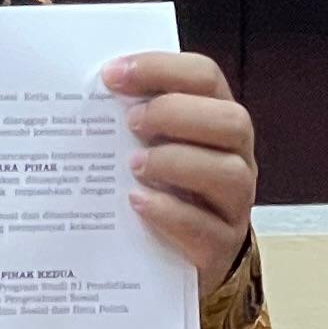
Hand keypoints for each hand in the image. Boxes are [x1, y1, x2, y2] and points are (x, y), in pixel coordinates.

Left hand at [103, 50, 257, 289]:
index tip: (111, 75)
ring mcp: (234, 204)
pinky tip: (137, 202)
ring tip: (133, 165)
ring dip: (176, 162)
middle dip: (176, 114)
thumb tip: (91, 91)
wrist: (180, 260)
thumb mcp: (152, 145)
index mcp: (217, 119)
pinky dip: (170, 211)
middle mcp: (236, 157)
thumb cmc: (161, 189)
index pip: (205, 76)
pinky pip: (207, 228)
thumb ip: (136, 117)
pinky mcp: (220, 246)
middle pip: (232, 121)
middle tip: (130, 121)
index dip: (160, 68)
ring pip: (229, 173)